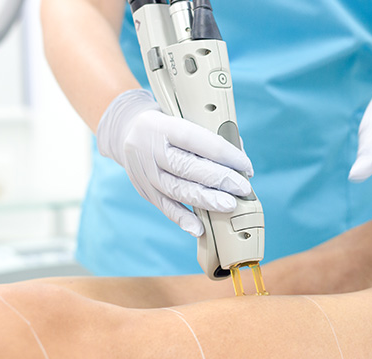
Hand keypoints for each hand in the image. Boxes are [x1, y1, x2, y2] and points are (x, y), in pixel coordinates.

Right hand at [96, 89, 252, 236]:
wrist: (126, 132)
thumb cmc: (167, 125)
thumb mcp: (181, 117)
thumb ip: (208, 132)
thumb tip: (239, 154)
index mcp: (162, 125)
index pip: (195, 139)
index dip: (223, 153)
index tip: (245, 165)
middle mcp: (150, 149)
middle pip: (186, 167)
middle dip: (218, 179)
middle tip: (242, 188)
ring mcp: (145, 172)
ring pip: (176, 189)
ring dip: (205, 200)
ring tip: (229, 205)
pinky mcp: (144, 190)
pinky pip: (164, 207)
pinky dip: (182, 219)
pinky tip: (199, 229)